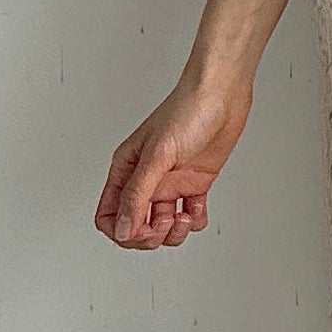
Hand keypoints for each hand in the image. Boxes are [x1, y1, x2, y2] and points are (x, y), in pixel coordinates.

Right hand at [95, 72, 251, 249]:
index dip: (123, 231)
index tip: (143, 229)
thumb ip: (138, 195)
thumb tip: (123, 229)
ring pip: (163, 227)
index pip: (109, 216)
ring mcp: (170, 183)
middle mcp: (146, 180)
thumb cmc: (186, 111)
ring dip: (174, 231)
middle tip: (166, 222)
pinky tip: (198, 204)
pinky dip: (195, 219)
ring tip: (185, 214)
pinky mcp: (194, 184)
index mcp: (126, 170)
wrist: (222, 96)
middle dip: (150, 236)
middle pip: (135, 227)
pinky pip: (190, 216)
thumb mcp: (157, 155)